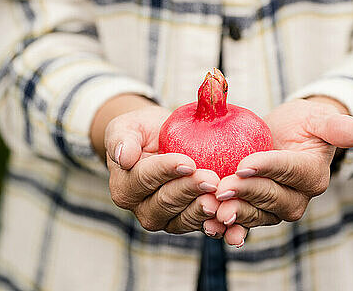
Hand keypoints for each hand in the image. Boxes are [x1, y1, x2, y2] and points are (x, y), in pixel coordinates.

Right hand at [97, 97, 226, 235]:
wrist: (160, 142)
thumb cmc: (142, 132)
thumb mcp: (126, 127)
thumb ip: (121, 139)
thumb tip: (124, 157)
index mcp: (125, 188)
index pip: (145, 179)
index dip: (167, 171)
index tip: (188, 162)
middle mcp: (143, 209)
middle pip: (166, 202)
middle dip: (190, 190)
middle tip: (212, 179)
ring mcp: (166, 219)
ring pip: (184, 218)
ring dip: (203, 208)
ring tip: (221, 196)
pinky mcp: (186, 222)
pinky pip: (201, 225)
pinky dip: (216, 223)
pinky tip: (231, 214)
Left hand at [210, 97, 352, 245]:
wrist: (284, 137)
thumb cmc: (303, 124)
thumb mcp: (318, 118)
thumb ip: (337, 126)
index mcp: (313, 174)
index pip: (290, 171)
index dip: (268, 168)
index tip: (244, 164)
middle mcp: (298, 196)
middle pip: (272, 198)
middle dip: (247, 194)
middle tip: (222, 187)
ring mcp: (276, 208)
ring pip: (257, 214)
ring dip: (234, 214)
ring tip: (213, 210)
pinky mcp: (257, 211)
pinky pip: (243, 221)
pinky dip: (227, 226)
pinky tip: (209, 225)